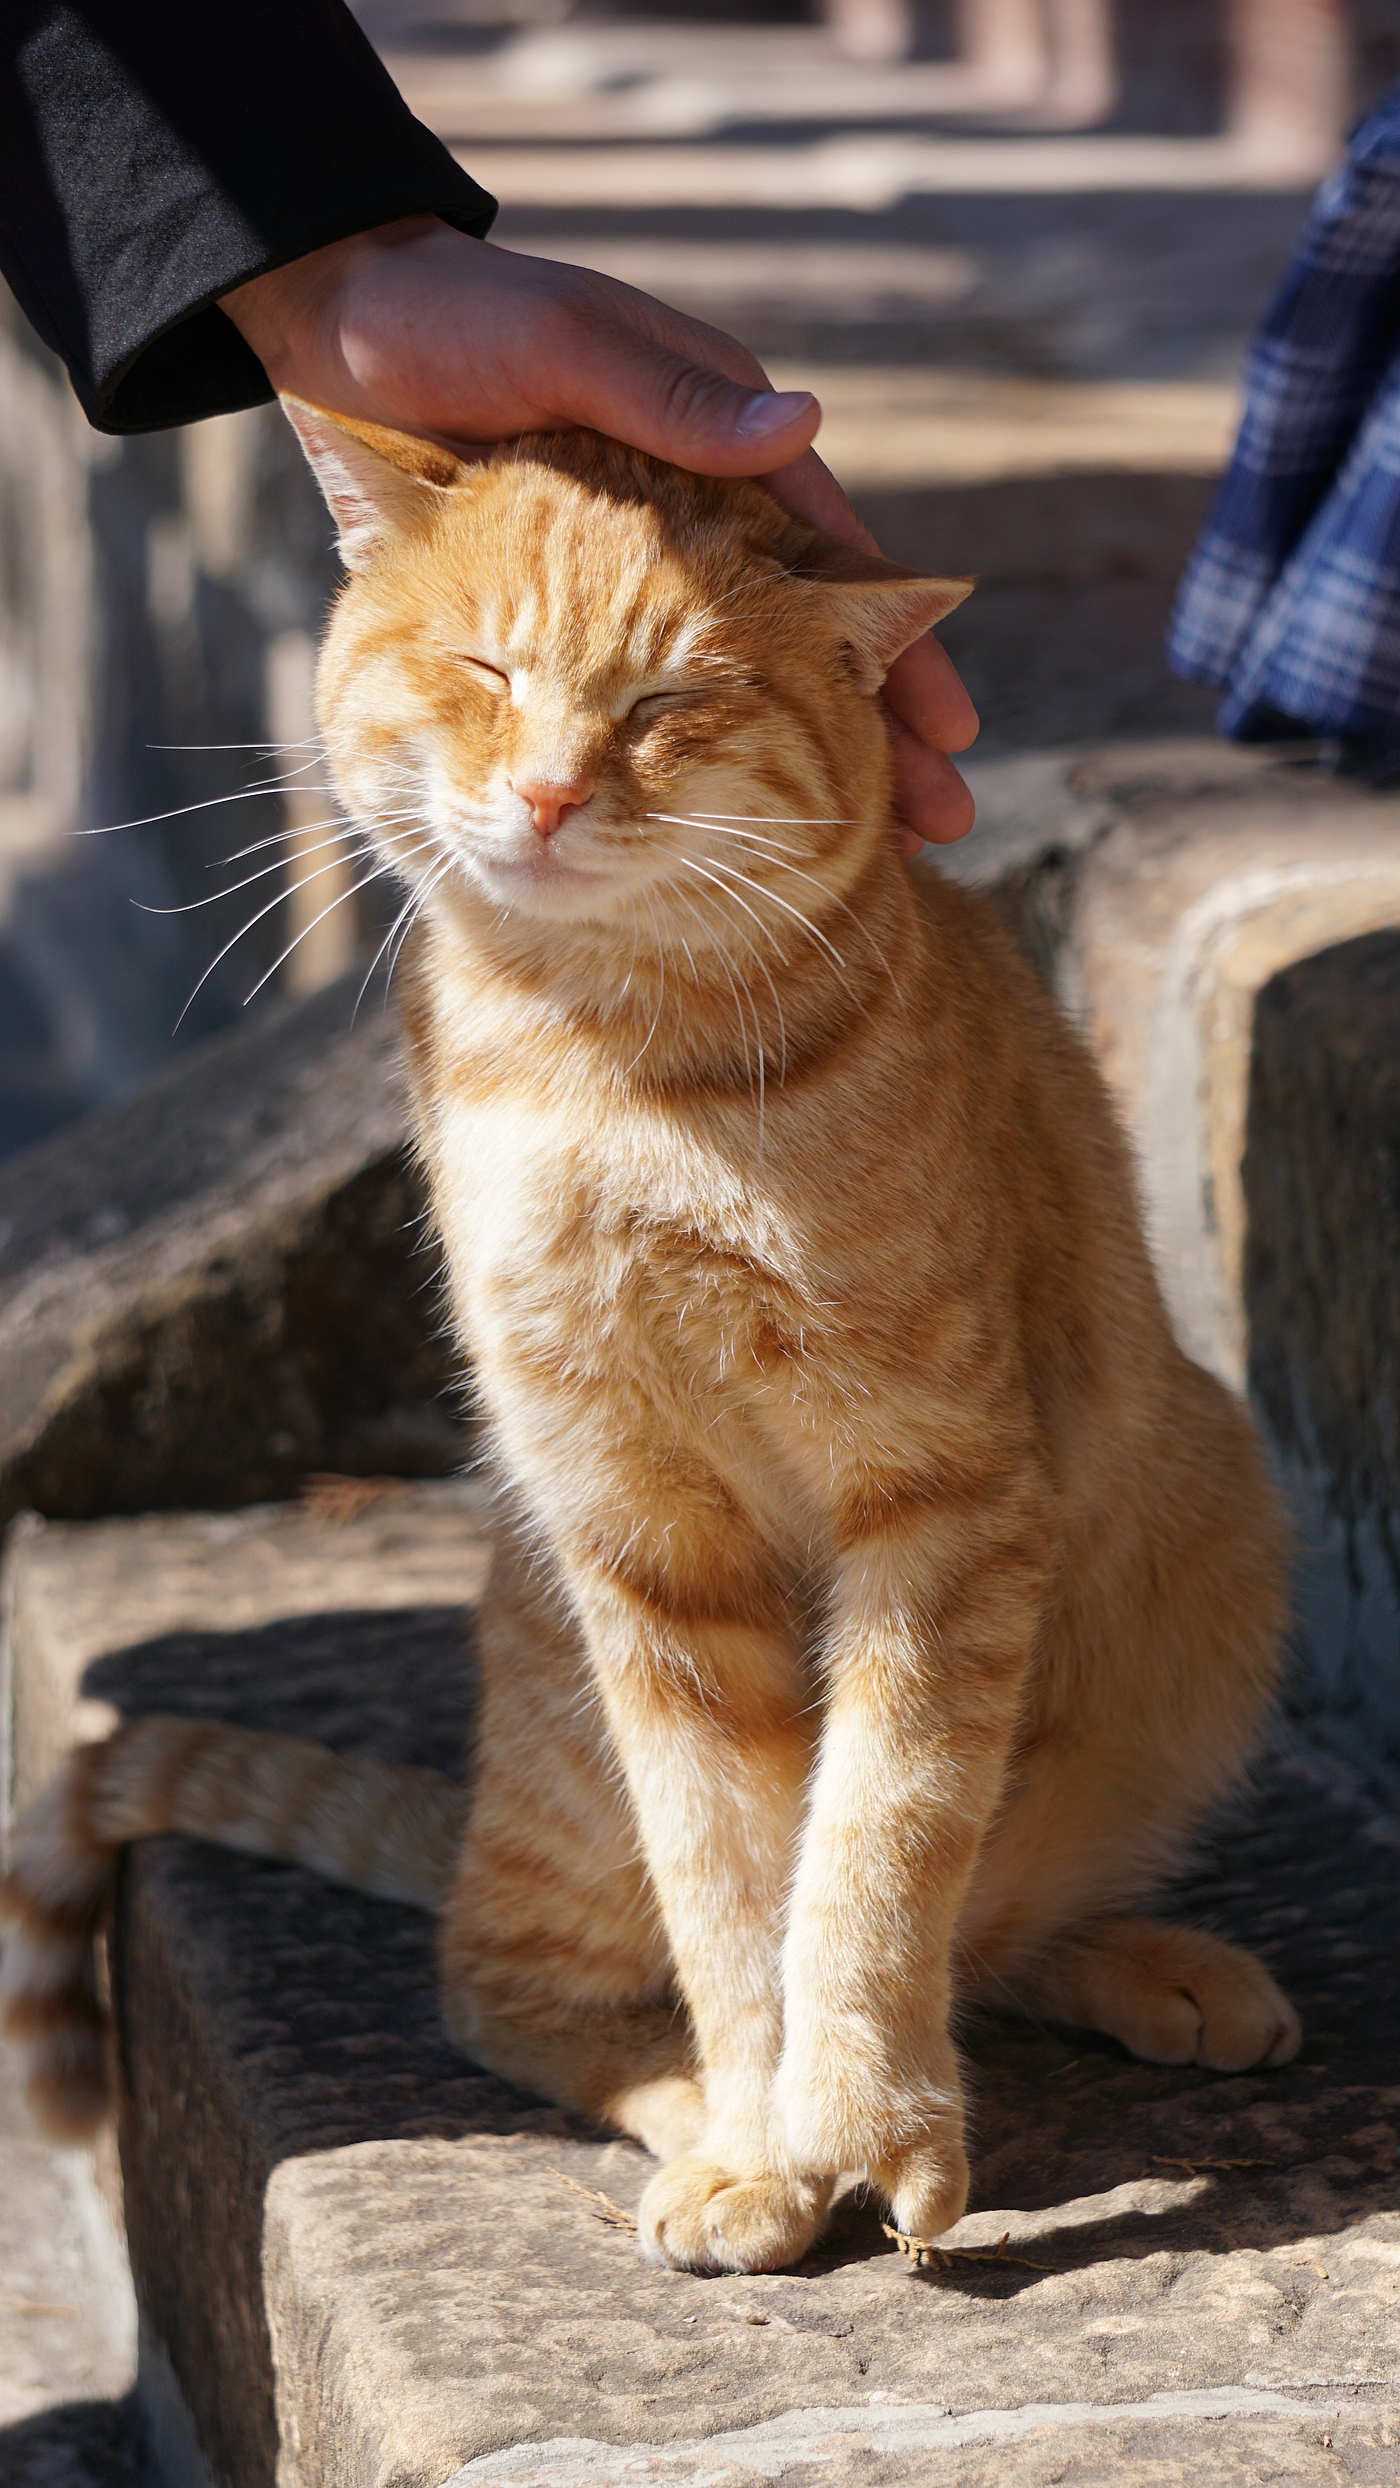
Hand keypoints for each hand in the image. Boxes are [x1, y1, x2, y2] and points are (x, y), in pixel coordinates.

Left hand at [222, 217, 977, 846]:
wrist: (344, 328)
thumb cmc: (456, 326)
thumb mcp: (565, 348)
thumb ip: (672, 403)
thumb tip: (804, 424)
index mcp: (722, 441)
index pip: (838, 561)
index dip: (898, 648)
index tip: (945, 733)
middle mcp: (703, 508)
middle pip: (812, 636)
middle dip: (877, 733)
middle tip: (930, 829)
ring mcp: (645, 561)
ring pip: (744, 677)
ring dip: (810, 759)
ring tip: (856, 856)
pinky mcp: (577, 601)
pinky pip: (658, 689)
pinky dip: (697, 756)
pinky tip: (723, 822)